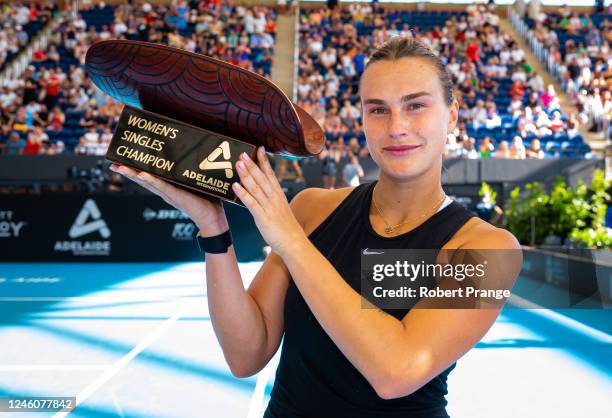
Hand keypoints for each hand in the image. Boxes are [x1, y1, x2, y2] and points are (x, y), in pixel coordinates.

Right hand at [109, 164, 227, 234]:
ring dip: (133, 174)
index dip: (135, 169)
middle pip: (142, 179)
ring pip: (147, 182)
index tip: (122, 160)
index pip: (148, 176)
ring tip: (119, 167)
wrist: (212, 218)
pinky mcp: (176, 196)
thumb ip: (190, 172)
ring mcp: (168, 194)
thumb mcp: (195, 182)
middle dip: (127, 171)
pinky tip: (141, 175)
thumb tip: (194, 155)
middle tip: (112, 162)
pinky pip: (162, 187)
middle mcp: (164, 191)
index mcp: (167, 187)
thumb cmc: (207, 200)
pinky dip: (152, 181)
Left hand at [232, 146, 306, 256]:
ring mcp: (269, 207)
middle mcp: (274, 198)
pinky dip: (243, 193)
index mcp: (279, 195)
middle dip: (252, 165)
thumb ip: (272, 201)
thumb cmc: (287, 229)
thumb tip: (262, 195)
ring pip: (256, 187)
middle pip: (262, 178)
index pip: (271, 174)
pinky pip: (251, 203)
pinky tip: (235, 186)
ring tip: (238, 164)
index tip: (260, 149)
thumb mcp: (280, 211)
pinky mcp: (263, 217)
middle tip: (243, 153)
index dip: (265, 161)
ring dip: (246, 175)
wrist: (294, 243)